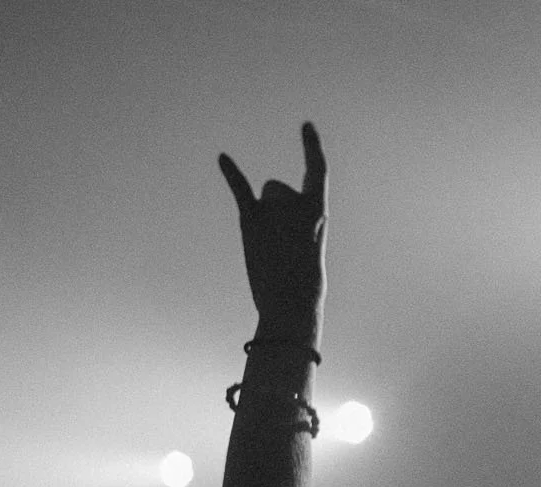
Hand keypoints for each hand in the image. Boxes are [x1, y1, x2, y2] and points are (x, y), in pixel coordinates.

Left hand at [219, 122, 325, 343]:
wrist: (290, 304)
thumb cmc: (304, 285)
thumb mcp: (311, 248)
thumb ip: (297, 223)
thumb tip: (270, 213)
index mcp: (318, 210)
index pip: (317, 170)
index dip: (311, 147)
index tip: (306, 127)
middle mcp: (297, 201)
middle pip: (276, 188)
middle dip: (274, 211)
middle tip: (279, 245)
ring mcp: (273, 209)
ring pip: (261, 196)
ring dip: (260, 218)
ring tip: (268, 247)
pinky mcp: (250, 218)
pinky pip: (239, 189)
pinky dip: (230, 173)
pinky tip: (222, 157)